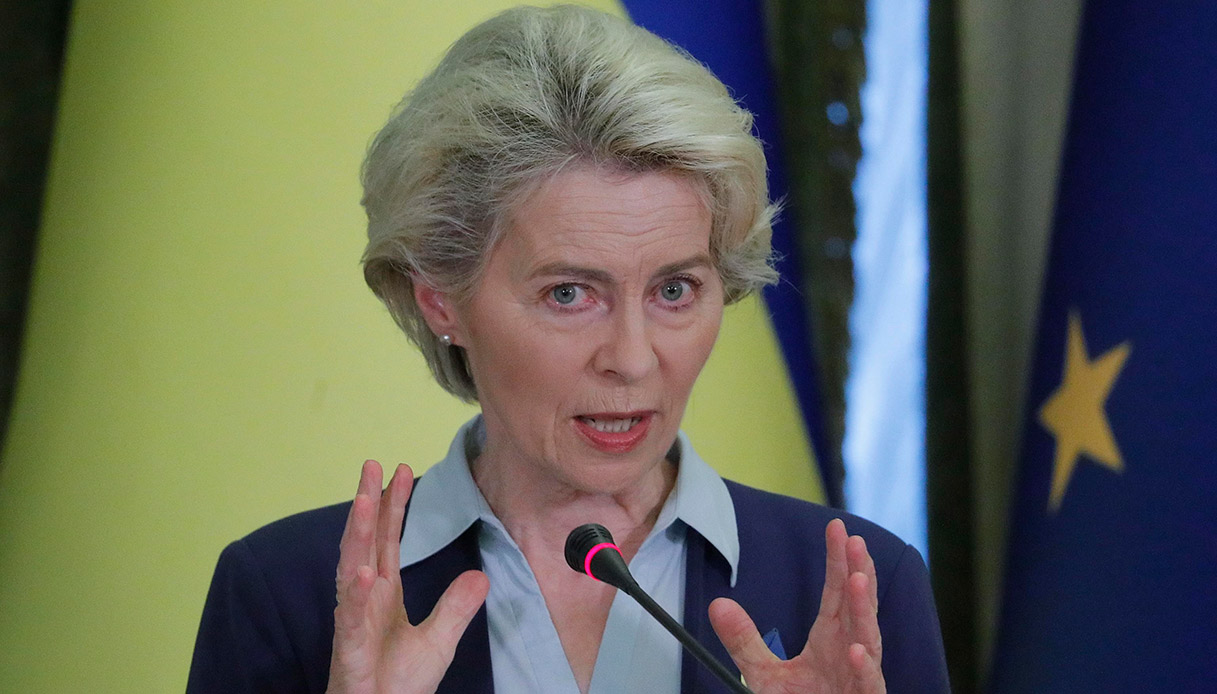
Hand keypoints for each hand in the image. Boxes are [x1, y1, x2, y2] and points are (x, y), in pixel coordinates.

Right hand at [327, 461, 489, 693]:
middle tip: (371, 464)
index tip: (399, 471)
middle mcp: (364, 600)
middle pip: (364, 542)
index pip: (386, 541)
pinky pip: (352, 617)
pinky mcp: (349, 649)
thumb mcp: (439, 641)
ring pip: (351, 569)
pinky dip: (357, 594)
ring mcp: (354, 622)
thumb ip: (456, 607)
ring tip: (364, 499)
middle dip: (367, 503)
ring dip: (356, 534)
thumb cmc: (397, 686)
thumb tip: (480, 575)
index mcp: (383, 594)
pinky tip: (364, 570)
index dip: (391, 506)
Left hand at [709, 518, 883, 693]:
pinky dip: (865, 668)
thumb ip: (746, 640)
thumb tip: (718, 605)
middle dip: (858, 573)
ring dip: (865, 611)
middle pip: (857, 606)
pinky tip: (858, 650)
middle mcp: (850, 652)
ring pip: (869, 639)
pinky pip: (868, 685)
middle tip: (855, 541)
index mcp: (831, 639)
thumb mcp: (765, 674)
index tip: (837, 528)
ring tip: (859, 580)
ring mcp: (859, 677)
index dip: (838, 561)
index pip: (837, 593)